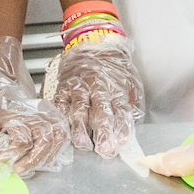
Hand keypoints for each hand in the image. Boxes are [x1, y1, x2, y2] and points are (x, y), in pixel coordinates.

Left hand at [0, 35, 71, 177]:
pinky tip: (44, 157)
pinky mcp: (52, 114)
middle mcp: (34, 113)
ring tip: (30, 165)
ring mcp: (45, 113)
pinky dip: (56, 149)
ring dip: (45, 157)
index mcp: (14, 113)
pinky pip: (62, 135)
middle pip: (44, 141)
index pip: (22, 141)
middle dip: (33, 160)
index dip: (13, 156)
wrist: (1, 79)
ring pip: (56, 139)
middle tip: (19, 169)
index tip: (5, 163)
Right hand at [48, 36, 142, 157]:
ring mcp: (79, 88)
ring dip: (80, 129)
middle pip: (100, 113)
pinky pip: (61, 104)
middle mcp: (97, 89)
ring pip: (79, 110)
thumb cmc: (113, 66)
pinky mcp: (64, 88)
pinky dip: (61, 118)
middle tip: (104, 149)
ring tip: (82, 144)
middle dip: (103, 132)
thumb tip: (132, 123)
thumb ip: (132, 102)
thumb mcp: (130, 80)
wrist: (91, 43)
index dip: (122, 127)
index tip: (122, 142)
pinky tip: (63, 130)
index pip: (121, 110)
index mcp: (116, 89)